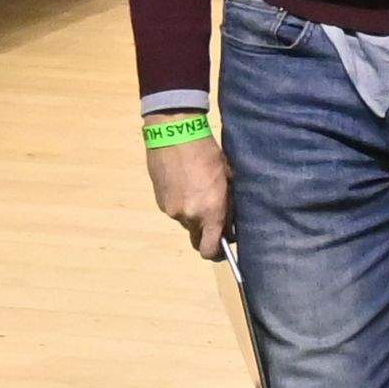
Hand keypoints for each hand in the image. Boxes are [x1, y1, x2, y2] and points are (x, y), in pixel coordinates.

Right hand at [147, 128, 233, 259]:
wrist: (174, 134)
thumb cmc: (209, 155)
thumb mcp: (228, 179)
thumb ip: (229, 205)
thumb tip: (230, 223)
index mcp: (210, 213)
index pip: (209, 249)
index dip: (217, 252)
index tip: (224, 246)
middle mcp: (188, 216)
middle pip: (196, 238)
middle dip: (205, 232)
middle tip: (213, 216)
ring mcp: (170, 209)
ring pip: (185, 222)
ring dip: (193, 214)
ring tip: (198, 191)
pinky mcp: (158, 200)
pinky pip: (174, 209)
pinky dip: (181, 203)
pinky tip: (185, 185)